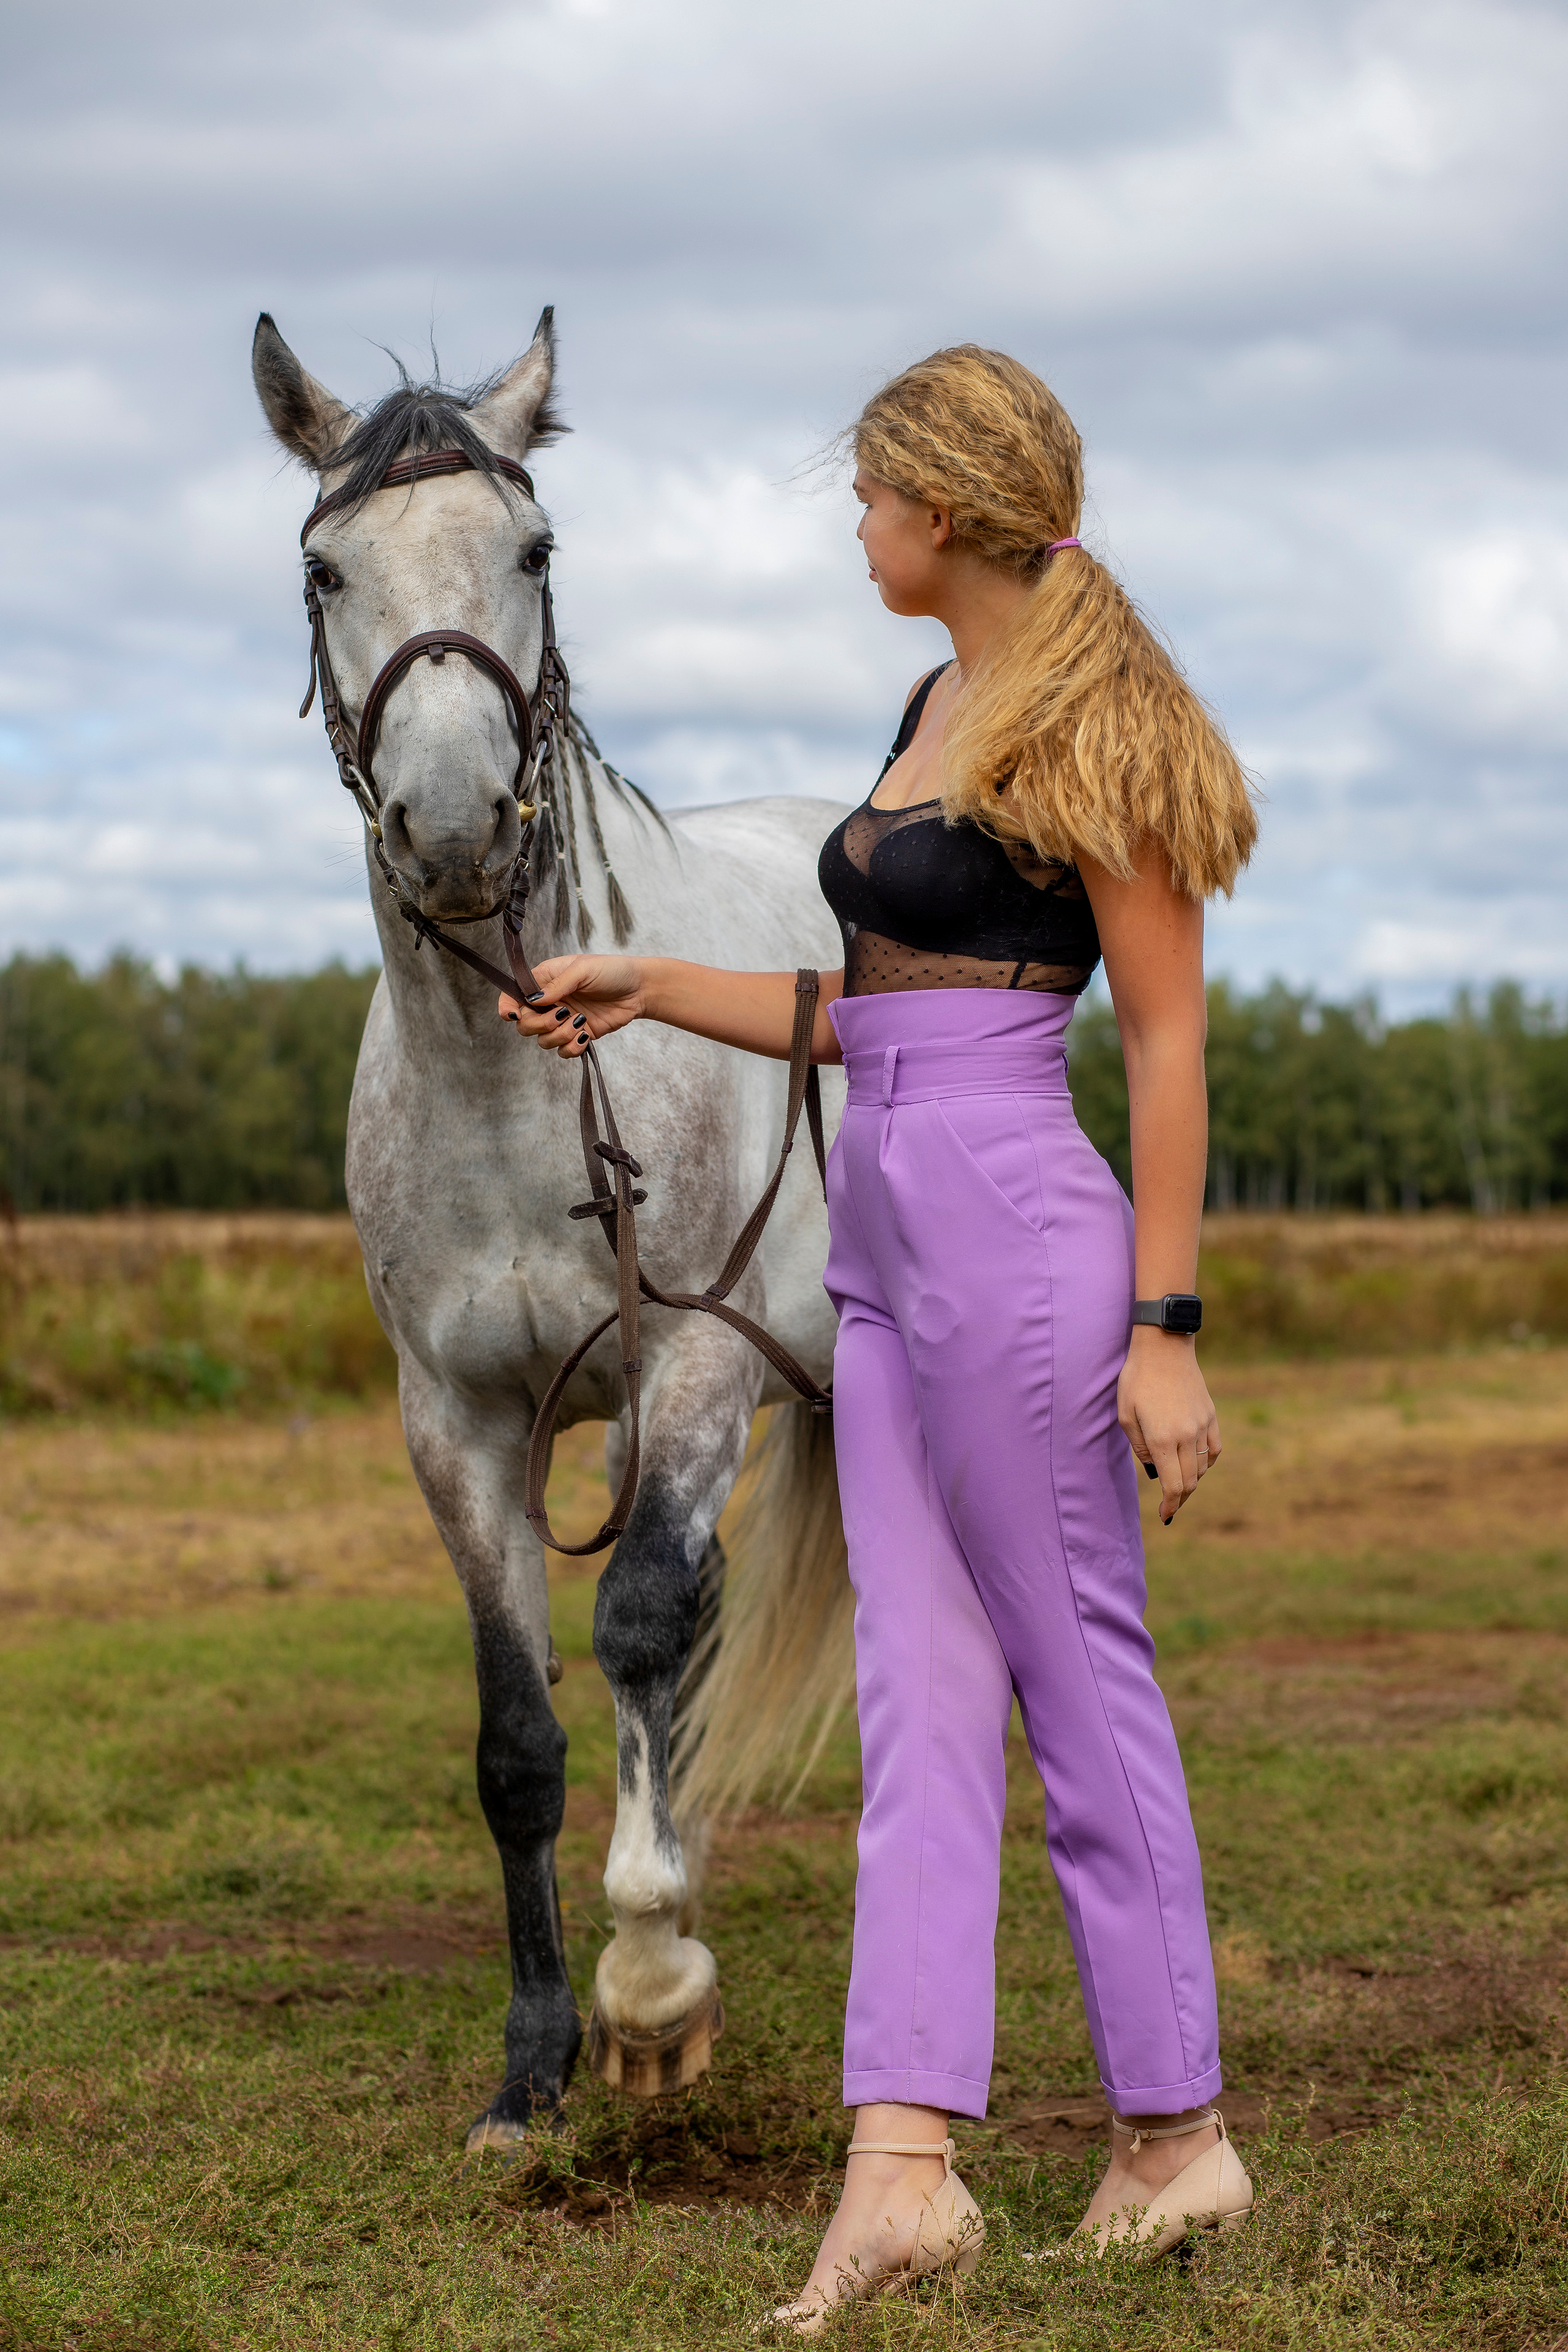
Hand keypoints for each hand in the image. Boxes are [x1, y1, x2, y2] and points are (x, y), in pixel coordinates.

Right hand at [498, 954, 643, 1057]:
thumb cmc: (612, 971)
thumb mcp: (583, 969)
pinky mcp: (577, 1035)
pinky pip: (562, 1051)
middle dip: (539, 1024)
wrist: (640, 989)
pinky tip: (584, 1036)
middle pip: (524, 1023)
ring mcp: (563, 1020)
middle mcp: (550, 1002)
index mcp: (545, 980)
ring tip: (579, 1022)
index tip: (513, 1014)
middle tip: (561, 1015)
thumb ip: (557, 984)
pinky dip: (571, 1048)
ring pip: (543, 1040)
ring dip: (559, 1036)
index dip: (507, 1006)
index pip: (514, 994)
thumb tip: (533, 999)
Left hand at [1117, 1327, 1220, 1526]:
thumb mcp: (1126, 1416)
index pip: (1173, 1486)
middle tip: (1169, 1505)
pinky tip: (1195, 1463)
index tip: (1165, 1515)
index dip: (1170, 1505)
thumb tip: (1154, 1471)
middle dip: (1179, 1498)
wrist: (1164, 1346)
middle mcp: (1187, 1436)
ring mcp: (1202, 1425)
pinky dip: (1205, 1462)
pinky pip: (1214, 1449)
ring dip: (1190, 1480)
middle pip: (1190, 1481)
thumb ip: (1141, 1448)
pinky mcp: (1210, 1415)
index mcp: (1164, 1439)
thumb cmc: (1136, 1379)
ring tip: (1177, 1482)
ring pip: (1202, 1467)